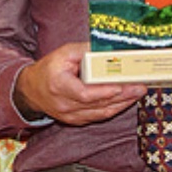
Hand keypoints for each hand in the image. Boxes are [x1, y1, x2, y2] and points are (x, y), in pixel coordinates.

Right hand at [15, 41, 141, 127]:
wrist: (32, 90)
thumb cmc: (48, 70)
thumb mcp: (63, 53)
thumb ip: (85, 51)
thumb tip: (107, 50)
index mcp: (59, 86)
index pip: (84, 94)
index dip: (104, 92)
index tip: (120, 86)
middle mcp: (64, 105)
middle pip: (97, 104)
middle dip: (122, 96)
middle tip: (139, 87)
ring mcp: (70, 116)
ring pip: (101, 113)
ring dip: (122, 104)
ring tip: (138, 93)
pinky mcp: (76, 121)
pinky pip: (98, 116)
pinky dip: (114, 108)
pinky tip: (126, 101)